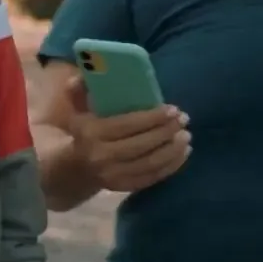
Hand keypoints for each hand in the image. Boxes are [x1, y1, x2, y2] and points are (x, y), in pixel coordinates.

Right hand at [62, 75, 189, 192]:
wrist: (75, 168)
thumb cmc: (83, 132)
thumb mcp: (77, 109)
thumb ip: (80, 90)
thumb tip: (86, 73)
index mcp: (91, 132)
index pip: (128, 124)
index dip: (153, 117)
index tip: (173, 109)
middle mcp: (101, 156)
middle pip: (142, 144)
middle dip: (167, 131)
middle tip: (184, 119)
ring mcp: (113, 175)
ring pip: (150, 163)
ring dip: (173, 149)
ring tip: (186, 135)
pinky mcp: (124, 187)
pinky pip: (152, 177)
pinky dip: (171, 165)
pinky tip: (183, 153)